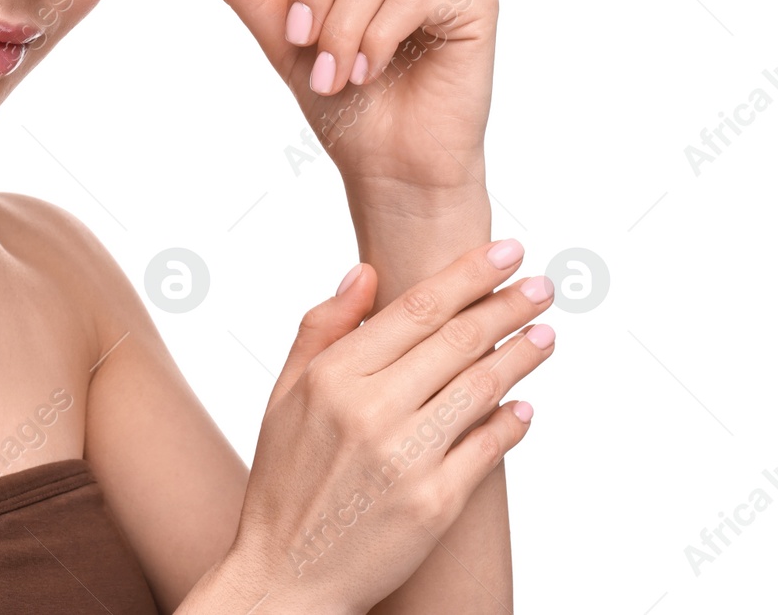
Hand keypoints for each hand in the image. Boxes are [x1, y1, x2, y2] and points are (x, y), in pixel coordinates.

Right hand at [219, 240, 552, 613]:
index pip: (415, 309)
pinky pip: (488, 449)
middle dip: (509, 306)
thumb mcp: (283, 395)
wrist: (287, 575)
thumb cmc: (285, 481)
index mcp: (332, 377)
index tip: (505, 252)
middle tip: (543, 286)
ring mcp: (406, 458)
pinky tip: (526, 405)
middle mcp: (369, 411)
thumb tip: (363, 273)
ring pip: (481, 388)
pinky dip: (512, 423)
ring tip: (546, 336)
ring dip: (521, 356)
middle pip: (457, 341)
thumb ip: (321, 329)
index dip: (467, 275)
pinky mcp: (435, 503)